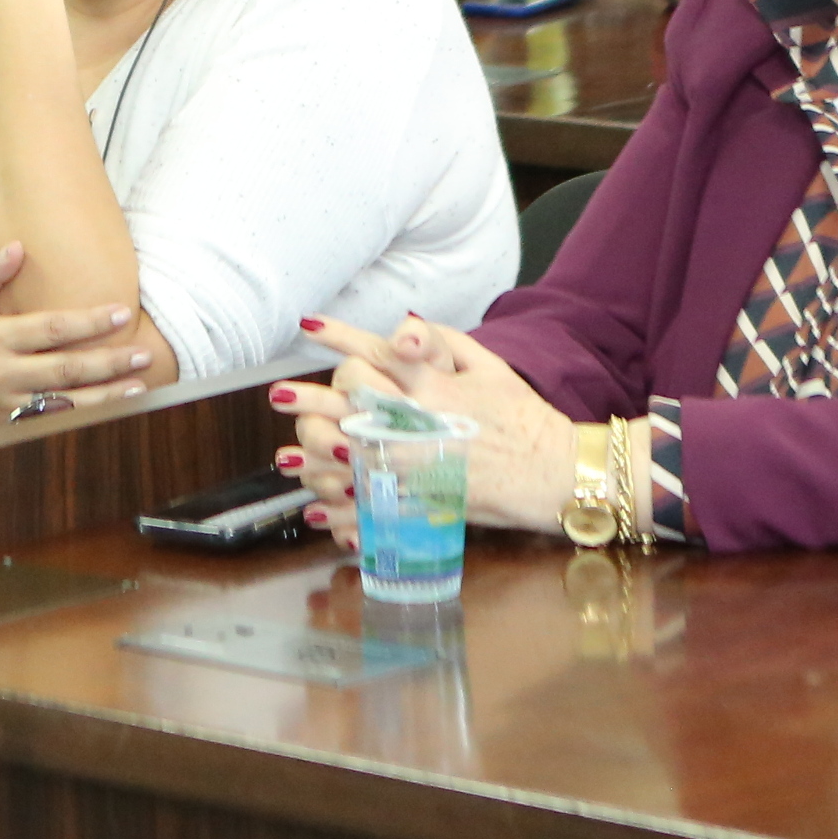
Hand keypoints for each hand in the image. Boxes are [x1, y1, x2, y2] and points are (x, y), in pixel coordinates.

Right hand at [0, 241, 152, 428]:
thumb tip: (18, 247)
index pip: (51, 328)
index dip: (89, 322)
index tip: (122, 313)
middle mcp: (3, 374)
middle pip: (65, 370)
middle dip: (108, 363)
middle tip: (143, 354)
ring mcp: (6, 406)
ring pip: (64, 405)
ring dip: (104, 398)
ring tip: (138, 388)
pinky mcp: (8, 428)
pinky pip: (50, 426)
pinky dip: (82, 422)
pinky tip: (112, 415)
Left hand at [275, 313, 594, 547]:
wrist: (558, 472)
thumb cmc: (523, 416)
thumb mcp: (490, 365)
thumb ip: (442, 343)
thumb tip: (400, 330)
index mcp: (438, 384)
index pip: (382, 354)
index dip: (342, 338)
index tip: (309, 327)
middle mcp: (425, 421)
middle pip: (356, 406)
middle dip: (313, 398)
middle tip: (279, 394)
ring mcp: (424, 465)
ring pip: (357, 458)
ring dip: (316, 457)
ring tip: (288, 457)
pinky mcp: (429, 502)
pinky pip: (379, 507)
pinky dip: (346, 511)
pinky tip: (320, 510)